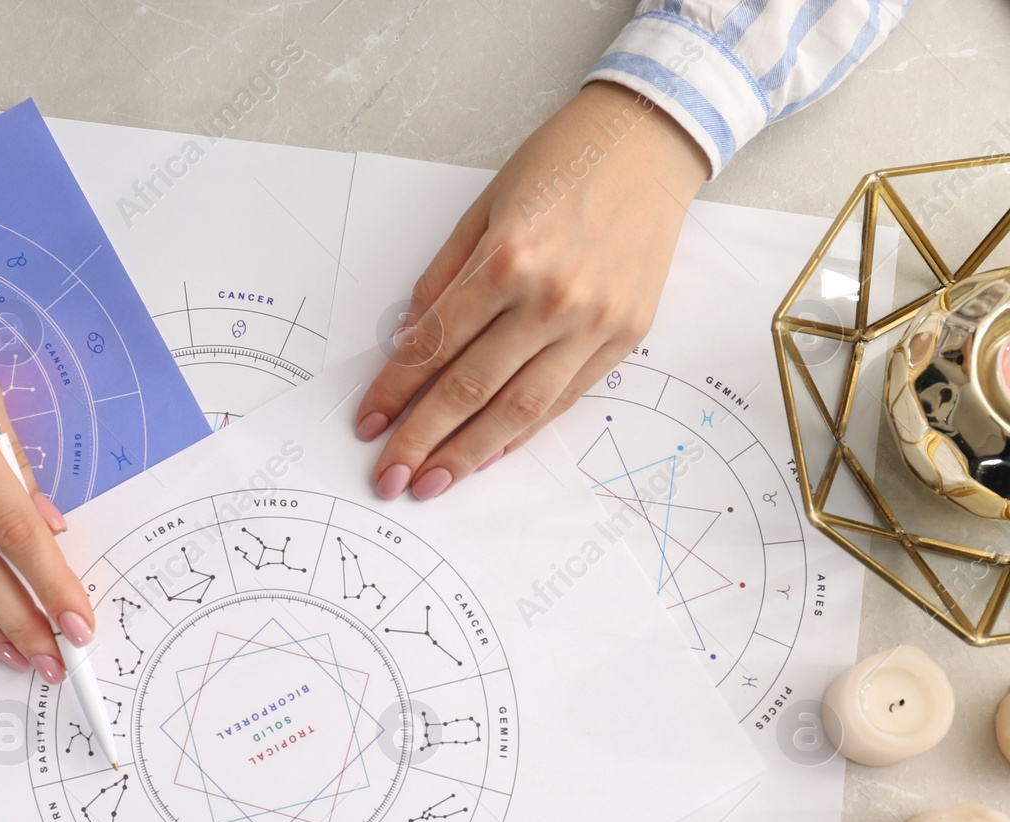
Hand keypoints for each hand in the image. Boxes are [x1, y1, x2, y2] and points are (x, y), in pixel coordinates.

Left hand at [355, 81, 709, 498]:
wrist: (650, 141)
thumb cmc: (560, 164)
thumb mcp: (482, 209)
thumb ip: (442, 280)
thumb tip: (407, 344)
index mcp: (506, 260)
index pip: (434, 346)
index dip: (394, 392)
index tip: (368, 424)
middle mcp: (551, 299)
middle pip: (471, 389)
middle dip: (423, 440)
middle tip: (390, 479)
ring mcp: (593, 323)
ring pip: (520, 408)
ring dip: (470, 453)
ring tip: (434, 482)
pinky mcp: (625, 336)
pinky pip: (564, 398)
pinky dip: (523, 431)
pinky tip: (489, 453)